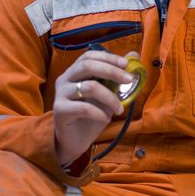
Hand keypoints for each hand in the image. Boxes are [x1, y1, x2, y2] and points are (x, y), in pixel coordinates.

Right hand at [53, 50, 136, 165]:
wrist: (77, 140)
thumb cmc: (92, 114)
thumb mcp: (108, 93)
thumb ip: (117, 75)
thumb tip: (134, 55)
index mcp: (74, 72)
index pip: (89, 56)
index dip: (108, 57)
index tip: (126, 64)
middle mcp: (65, 79)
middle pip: (87, 66)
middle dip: (111, 71)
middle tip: (129, 80)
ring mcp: (61, 94)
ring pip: (89, 87)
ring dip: (110, 97)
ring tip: (119, 109)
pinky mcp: (60, 110)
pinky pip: (84, 108)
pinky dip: (100, 113)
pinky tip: (106, 119)